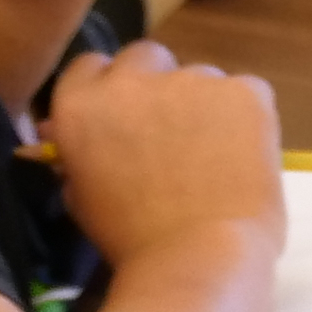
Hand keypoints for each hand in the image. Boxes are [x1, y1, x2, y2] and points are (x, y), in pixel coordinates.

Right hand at [40, 41, 282, 269]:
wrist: (197, 254)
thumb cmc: (131, 239)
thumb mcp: (82, 193)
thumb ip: (77, 152)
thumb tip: (64, 132)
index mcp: (80, 103)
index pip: (91, 66)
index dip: (111, 89)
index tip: (126, 114)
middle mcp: (130, 80)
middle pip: (145, 58)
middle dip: (156, 85)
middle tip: (173, 128)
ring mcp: (191, 79)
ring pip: (199, 76)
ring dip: (202, 102)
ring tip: (215, 151)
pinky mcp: (244, 90)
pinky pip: (245, 91)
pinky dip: (246, 115)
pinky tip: (246, 152)